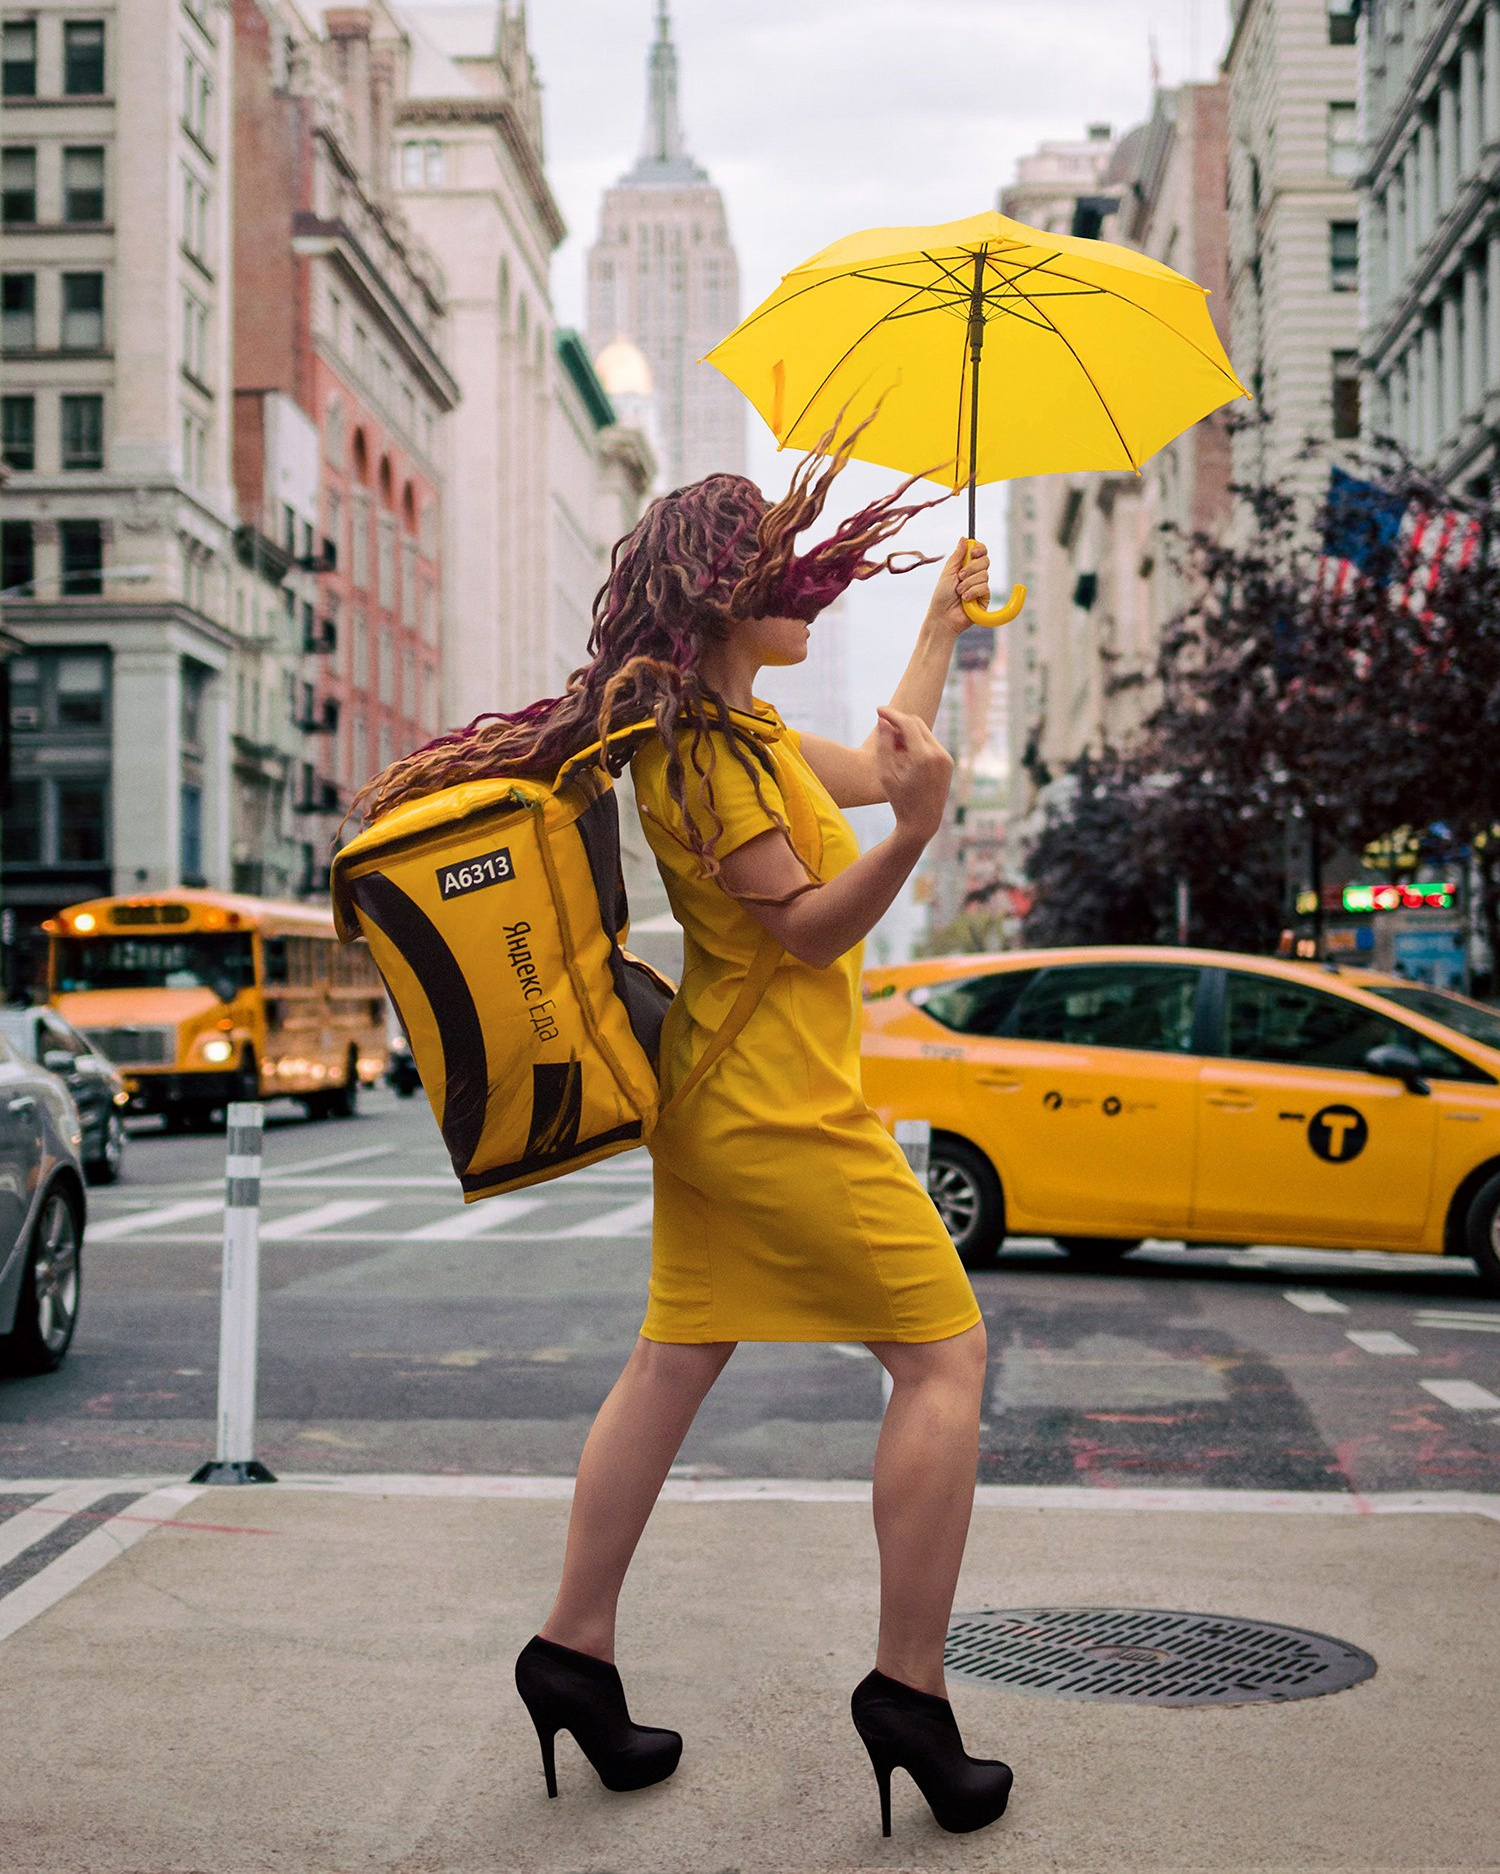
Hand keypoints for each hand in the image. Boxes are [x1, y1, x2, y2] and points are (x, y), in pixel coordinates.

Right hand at [874, 706, 952, 845]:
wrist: (922, 822)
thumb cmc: (900, 800)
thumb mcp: (886, 773)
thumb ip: (884, 744)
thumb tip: (884, 721)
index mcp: (923, 756)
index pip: (908, 723)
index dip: (892, 714)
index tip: (878, 710)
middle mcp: (939, 754)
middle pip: (917, 723)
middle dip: (899, 721)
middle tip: (882, 726)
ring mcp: (946, 758)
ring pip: (924, 732)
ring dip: (907, 732)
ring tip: (892, 746)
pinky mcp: (948, 762)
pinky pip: (930, 743)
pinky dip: (916, 742)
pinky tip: (904, 754)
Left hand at [924, 537, 991, 637]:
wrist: (943, 616)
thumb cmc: (942, 596)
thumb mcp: (948, 572)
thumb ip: (957, 555)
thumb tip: (964, 538)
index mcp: (966, 567)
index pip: (980, 552)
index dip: (980, 549)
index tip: (973, 552)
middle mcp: (975, 575)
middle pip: (985, 561)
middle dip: (972, 568)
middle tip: (960, 577)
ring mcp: (981, 586)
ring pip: (984, 575)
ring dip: (968, 583)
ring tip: (959, 592)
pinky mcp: (985, 598)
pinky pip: (985, 587)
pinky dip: (973, 592)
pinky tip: (965, 600)